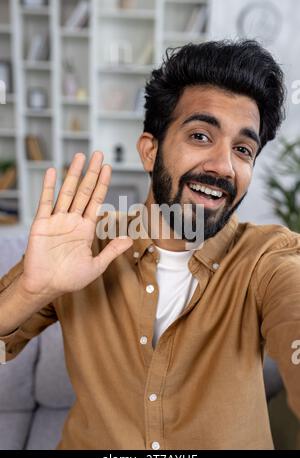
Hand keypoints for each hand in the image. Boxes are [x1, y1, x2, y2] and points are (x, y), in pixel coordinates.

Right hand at [20, 151, 132, 299]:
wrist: (45, 287)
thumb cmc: (69, 279)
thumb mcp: (96, 266)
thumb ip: (111, 251)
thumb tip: (129, 239)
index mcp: (86, 229)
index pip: (96, 201)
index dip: (103, 184)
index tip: (108, 168)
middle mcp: (72, 221)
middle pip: (84, 191)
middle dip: (92, 173)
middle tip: (98, 154)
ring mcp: (57, 220)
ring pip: (67, 192)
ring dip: (73, 174)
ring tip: (80, 156)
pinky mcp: (41, 224)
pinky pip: (46, 202)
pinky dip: (49, 186)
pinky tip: (53, 171)